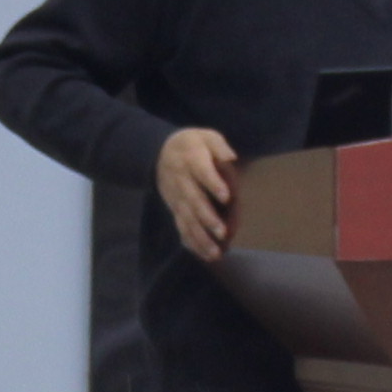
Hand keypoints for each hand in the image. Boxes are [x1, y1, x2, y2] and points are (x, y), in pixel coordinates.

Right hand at [156, 128, 241, 260]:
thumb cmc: (192, 144)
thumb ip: (218, 146)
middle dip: (207, 218)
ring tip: (215, 253)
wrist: (160, 152)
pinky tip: (204, 255)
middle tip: (222, 232)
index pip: (202, 173)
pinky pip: (181, 227)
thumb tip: (231, 159)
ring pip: (187, 219)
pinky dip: (191, 242)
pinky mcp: (175, 209)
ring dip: (200, 237)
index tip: (227, 198)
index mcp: (191, 159)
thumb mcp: (206, 136)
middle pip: (194, 201)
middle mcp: (182, 181)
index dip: (214, 185)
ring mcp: (176, 198)